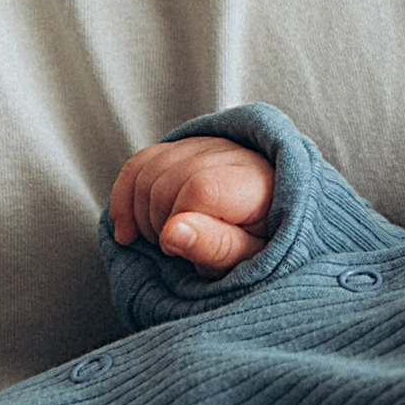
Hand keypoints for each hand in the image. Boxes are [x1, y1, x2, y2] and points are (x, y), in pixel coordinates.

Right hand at [110, 133, 275, 271]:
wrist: (279, 218)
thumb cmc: (267, 244)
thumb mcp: (253, 259)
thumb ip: (217, 248)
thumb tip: (171, 234)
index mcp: (256, 182)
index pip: (199, 189)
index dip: (180, 225)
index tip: (184, 252)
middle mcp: (232, 153)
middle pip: (167, 179)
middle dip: (159, 224)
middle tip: (175, 253)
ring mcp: (208, 145)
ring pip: (148, 170)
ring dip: (141, 213)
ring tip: (162, 241)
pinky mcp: (187, 147)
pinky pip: (140, 163)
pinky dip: (125, 197)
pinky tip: (128, 230)